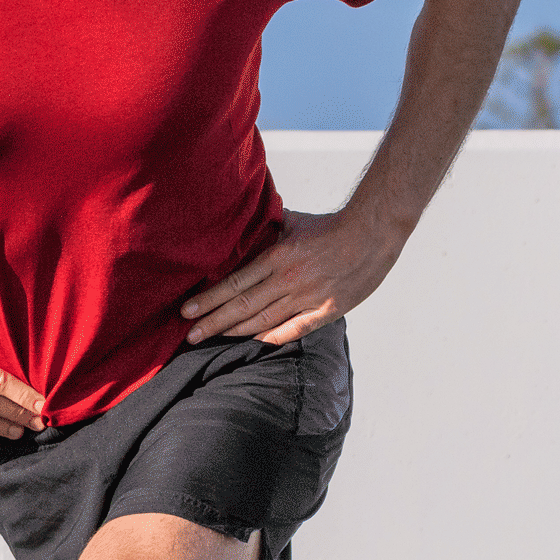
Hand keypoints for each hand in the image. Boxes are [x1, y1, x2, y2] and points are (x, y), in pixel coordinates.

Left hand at [180, 207, 404, 347]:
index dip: (209, 299)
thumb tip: (247, 217)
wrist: (373, 232)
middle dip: (212, 322)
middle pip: (242, 306)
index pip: (234, 283)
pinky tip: (253, 342)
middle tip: (189, 335)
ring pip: (263, 321)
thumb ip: (268, 225)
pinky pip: (294, 329)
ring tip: (211, 340)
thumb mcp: (294, 221)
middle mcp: (288, 280)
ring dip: (234, 331)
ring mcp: (307, 298)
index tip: (186, 310)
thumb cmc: (332, 226)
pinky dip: (271, 337)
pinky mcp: (327, 310)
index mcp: (277, 257)